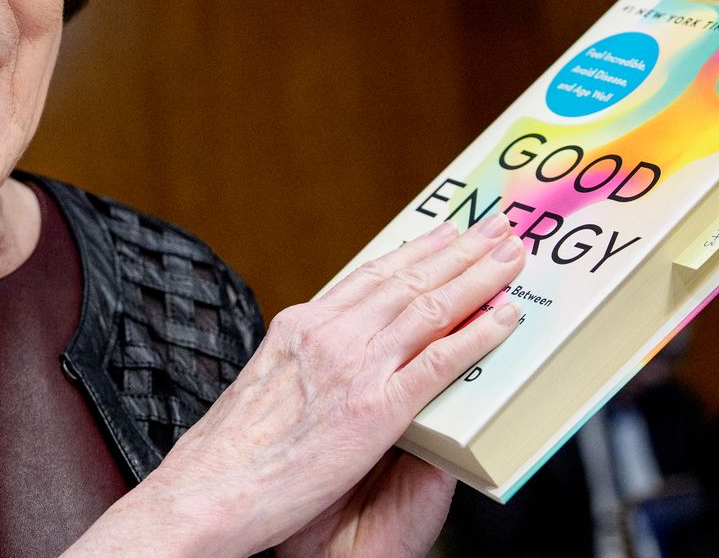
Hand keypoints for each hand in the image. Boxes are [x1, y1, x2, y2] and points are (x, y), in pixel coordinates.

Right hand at [71, 213, 523, 555]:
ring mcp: (353, 367)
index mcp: (299, 326)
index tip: (446, 235)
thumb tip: (323, 362)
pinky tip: (504, 319)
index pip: (370, 276)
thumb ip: (301, 363)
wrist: (207, 490)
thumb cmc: (229, 456)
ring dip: (478, 277)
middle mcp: (328, 334)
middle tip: (497, 228)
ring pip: (429, 306)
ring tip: (510, 256)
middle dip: (460, 251)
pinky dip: (476, 335)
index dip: (416, 252)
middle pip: (408, 280)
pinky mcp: (375, 408)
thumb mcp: (263, 386)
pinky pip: (439, 362)